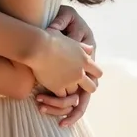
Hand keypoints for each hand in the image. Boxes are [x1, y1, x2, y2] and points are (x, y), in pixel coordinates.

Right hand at [41, 6, 96, 124]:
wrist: (38, 47)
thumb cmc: (52, 39)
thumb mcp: (70, 40)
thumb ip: (83, 47)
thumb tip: (91, 49)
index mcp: (84, 60)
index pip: (98, 72)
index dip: (94, 74)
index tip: (88, 72)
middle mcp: (79, 73)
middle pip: (92, 87)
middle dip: (87, 86)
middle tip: (78, 83)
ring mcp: (69, 82)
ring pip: (75, 92)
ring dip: (70, 89)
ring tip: (62, 83)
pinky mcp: (57, 88)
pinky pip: (62, 96)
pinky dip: (58, 93)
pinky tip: (53, 86)